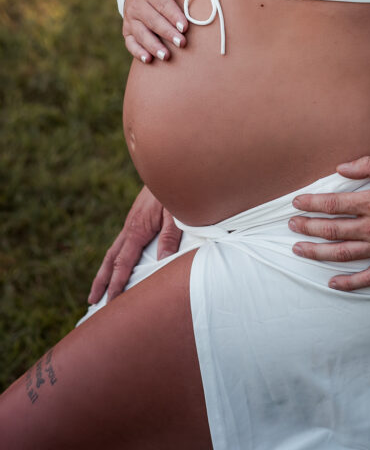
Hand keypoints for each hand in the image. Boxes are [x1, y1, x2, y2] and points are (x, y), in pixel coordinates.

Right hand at [88, 186, 181, 303]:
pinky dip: (118, 256)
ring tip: (100, 287)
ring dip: (107, 270)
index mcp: (137, 228)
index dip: (116, 282)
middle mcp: (131, 227)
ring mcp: (133, 222)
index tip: (110, 300)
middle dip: (102, 280)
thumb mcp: (177, 213)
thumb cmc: (176, 190)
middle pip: (111, 259)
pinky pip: (124, 241)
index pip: (123, 262)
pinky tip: (121, 261)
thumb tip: (161, 260)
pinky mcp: (138, 218)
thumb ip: (169, 236)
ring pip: (115, 250)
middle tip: (92, 302)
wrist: (171, 168)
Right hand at [123, 0, 199, 62]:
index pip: (161, 2)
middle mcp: (137, 3)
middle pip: (152, 20)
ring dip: (153, 45)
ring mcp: (131, 18)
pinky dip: (137, 52)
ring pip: (141, 33)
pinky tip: (148, 60)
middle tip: (182, 43)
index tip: (185, 26)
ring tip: (166, 56)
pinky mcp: (127, 30)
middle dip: (167, 33)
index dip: (173, 14)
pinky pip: (130, 42)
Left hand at [289, 157, 369, 290]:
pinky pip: (368, 278)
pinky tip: (332, 282)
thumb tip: (342, 167)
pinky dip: (349, 283)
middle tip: (291, 225)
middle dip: (308, 228)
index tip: (296, 202)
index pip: (334, 204)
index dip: (312, 204)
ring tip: (298, 249)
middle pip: (333, 230)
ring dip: (318, 253)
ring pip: (343, 254)